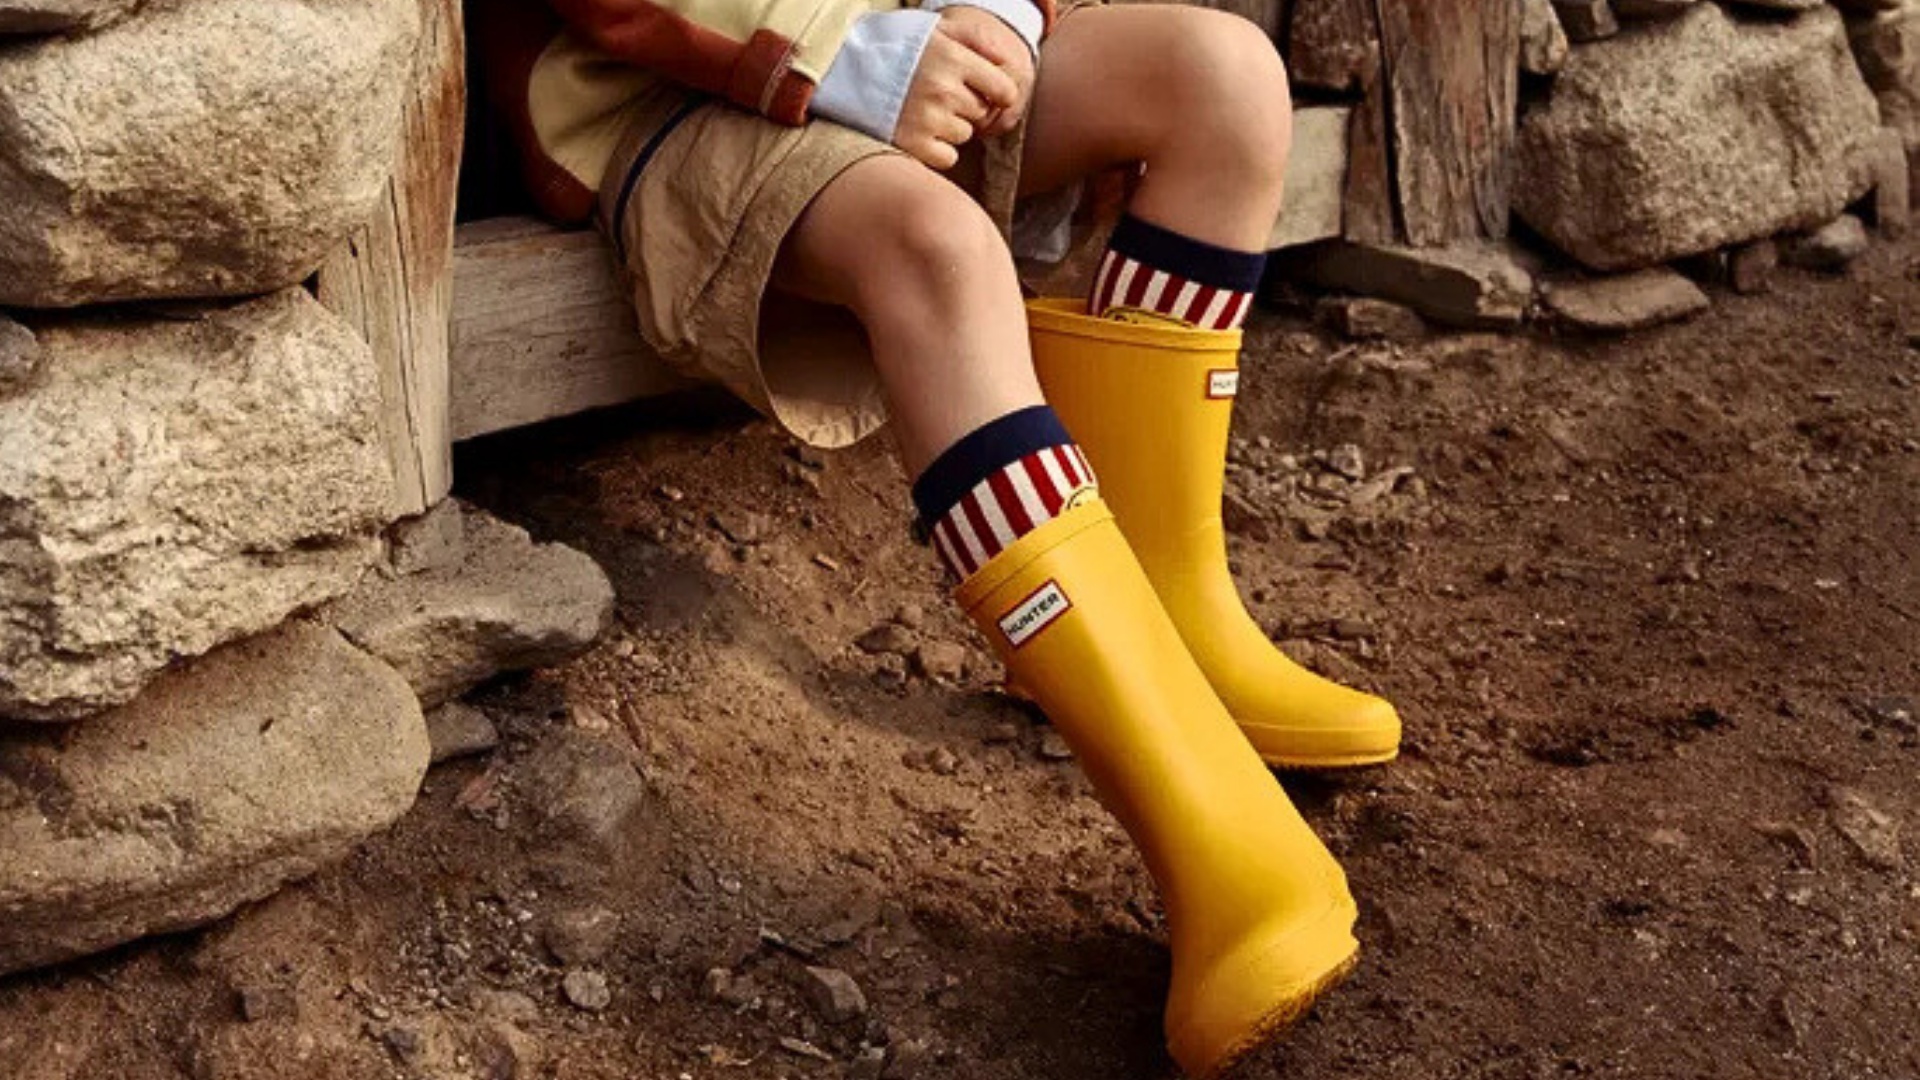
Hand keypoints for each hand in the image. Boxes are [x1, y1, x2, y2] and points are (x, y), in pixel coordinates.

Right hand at [895, 11, 1021, 168]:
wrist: (841, 69)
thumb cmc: (892, 47)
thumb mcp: (932, 29)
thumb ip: (973, 37)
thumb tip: (1006, 58)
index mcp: (952, 57)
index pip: (1004, 90)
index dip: (996, 92)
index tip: (981, 91)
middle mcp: (943, 89)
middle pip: (981, 113)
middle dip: (965, 106)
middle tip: (936, 95)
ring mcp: (928, 119)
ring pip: (964, 135)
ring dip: (949, 127)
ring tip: (921, 110)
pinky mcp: (913, 145)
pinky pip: (948, 157)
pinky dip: (937, 149)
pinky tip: (917, 130)